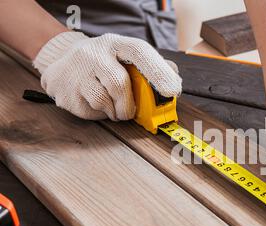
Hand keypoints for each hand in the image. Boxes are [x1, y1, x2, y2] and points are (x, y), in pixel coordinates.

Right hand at [33, 31, 181, 120]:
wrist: (63, 65)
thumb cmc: (105, 64)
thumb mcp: (125, 58)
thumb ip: (151, 66)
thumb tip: (174, 76)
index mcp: (115, 43)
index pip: (139, 51)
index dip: (158, 71)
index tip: (172, 91)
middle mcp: (94, 53)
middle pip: (118, 82)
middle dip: (130, 104)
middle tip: (136, 113)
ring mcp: (77, 71)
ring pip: (104, 100)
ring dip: (117, 111)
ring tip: (117, 108)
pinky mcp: (66, 92)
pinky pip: (92, 110)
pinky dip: (102, 114)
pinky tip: (100, 106)